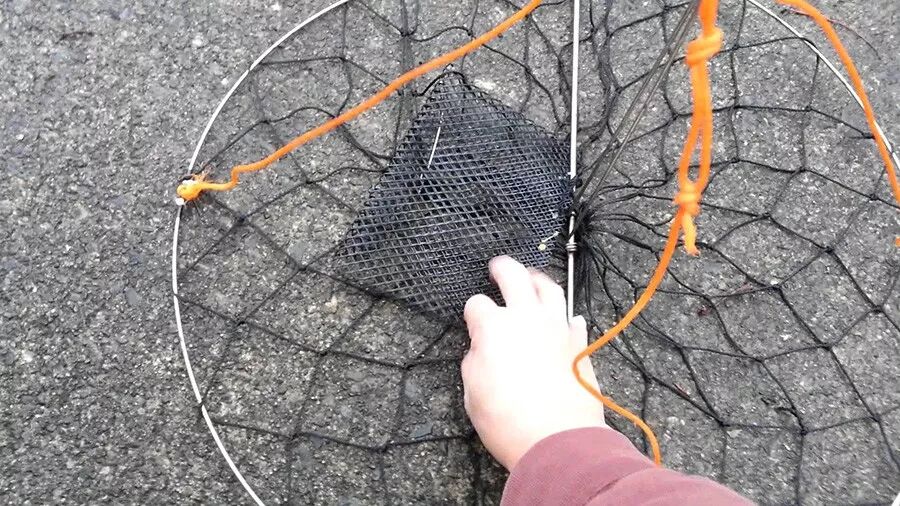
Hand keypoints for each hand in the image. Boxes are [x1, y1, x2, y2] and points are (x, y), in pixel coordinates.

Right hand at [461, 256, 607, 469]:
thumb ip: (475, 359)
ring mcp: (557, 328)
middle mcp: (527, 318)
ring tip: (532, 278)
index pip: (477, 304)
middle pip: (514, 276)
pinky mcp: (579, 344)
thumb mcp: (473, 392)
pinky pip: (574, 319)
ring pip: (550, 289)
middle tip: (498, 266)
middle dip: (503, 267)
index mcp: (493, 327)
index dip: (472, 311)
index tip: (473, 319)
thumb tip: (482, 348)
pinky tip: (565, 319)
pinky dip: (567, 316)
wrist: (557, 439)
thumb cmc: (509, 421)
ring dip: (538, 279)